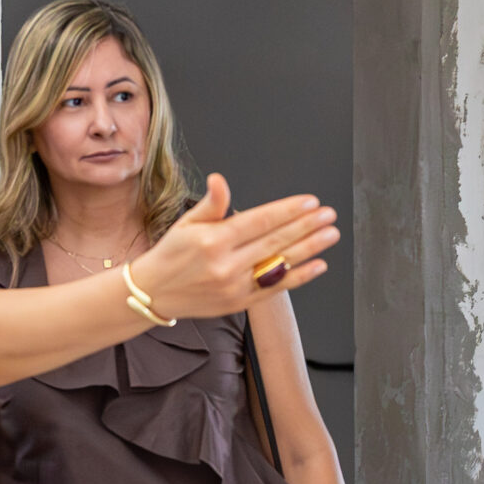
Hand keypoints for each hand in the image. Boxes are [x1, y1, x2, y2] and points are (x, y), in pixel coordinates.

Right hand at [130, 175, 338, 321]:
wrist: (153, 292)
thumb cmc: (171, 254)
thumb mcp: (186, 223)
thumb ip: (211, 204)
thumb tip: (221, 180)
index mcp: (213, 240)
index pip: (259, 221)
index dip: (287, 211)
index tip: (309, 202)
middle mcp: (226, 264)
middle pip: (275, 241)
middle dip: (306, 226)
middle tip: (328, 215)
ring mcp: (234, 286)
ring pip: (279, 264)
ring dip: (309, 249)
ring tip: (330, 235)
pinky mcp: (239, 302)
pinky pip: (275, 288)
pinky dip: (299, 277)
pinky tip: (318, 265)